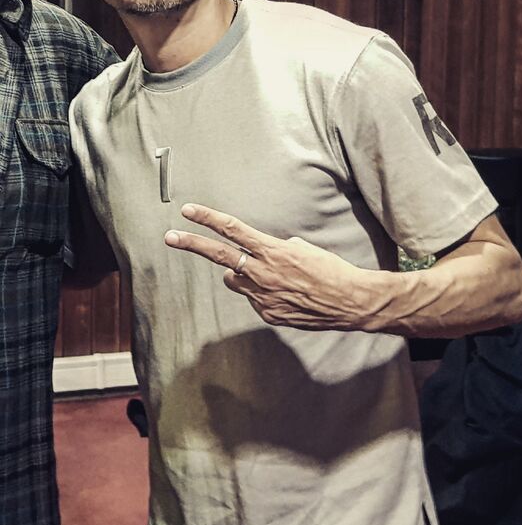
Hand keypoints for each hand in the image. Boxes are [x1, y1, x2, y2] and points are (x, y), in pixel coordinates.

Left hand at [164, 204, 382, 329]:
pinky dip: (263, 292)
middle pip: (219, 255)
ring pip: (235, 279)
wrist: (348, 302)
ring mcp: (262, 296)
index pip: (233, 230)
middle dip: (193, 244)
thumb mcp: (303, 249)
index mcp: (272, 251)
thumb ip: (276, 249)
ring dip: (241, 273)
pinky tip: (287, 294)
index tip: (189, 210)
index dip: (209, 218)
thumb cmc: (330, 270)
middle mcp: (262, 273)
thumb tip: (262, 255)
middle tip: (170, 236)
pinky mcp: (267, 314)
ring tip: (268, 274)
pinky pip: (254, 298)